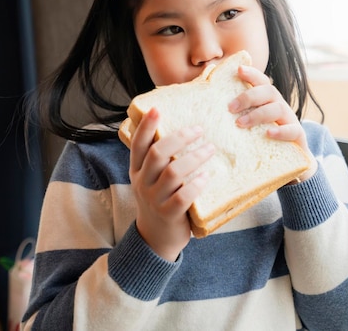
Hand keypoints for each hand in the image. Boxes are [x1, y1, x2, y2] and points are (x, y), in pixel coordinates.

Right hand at [128, 107, 214, 260]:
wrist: (156, 239)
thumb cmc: (160, 200)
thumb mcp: (151, 179)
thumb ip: (160, 160)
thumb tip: (181, 131)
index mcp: (137, 170)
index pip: (138, 144)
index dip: (146, 126)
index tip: (157, 109)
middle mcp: (142, 183)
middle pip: (158, 154)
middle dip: (180, 138)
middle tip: (199, 130)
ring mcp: (154, 199)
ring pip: (173, 173)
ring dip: (194, 158)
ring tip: (210, 149)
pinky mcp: (169, 215)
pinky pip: (183, 197)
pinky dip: (196, 185)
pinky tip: (207, 177)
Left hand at [228, 65, 317, 182]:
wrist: (290, 164)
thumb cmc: (261, 141)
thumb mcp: (249, 125)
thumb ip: (235, 113)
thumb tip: (210, 97)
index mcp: (267, 100)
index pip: (261, 81)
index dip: (252, 74)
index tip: (239, 70)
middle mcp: (279, 106)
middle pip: (268, 91)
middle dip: (248, 96)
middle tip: (230, 107)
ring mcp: (290, 120)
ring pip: (277, 108)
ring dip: (258, 114)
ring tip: (240, 124)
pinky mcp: (298, 137)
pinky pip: (292, 130)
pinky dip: (280, 131)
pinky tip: (268, 133)